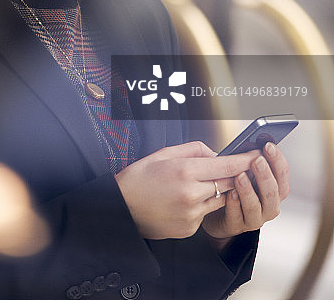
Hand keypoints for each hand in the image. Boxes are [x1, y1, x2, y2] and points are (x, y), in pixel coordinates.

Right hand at [114, 141, 260, 239]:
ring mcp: (191, 214)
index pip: (226, 166)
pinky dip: (201, 205)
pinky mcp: (189, 228)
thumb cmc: (140, 178)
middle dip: (234, 175)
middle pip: (228, 183)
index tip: (257, 154)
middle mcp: (191, 194)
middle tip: (237, 167)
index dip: (245, 159)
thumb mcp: (164, 154)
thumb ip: (194, 150)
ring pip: (219, 199)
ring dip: (215, 191)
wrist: (122, 208)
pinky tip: (182, 200)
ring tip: (196, 184)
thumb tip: (216, 154)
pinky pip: (205, 213)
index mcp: (185, 171)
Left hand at [202, 141, 289, 240]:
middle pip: (273, 193)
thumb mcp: (244, 171)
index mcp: (274, 190)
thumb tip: (251, 143)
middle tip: (257, 160)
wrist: (217, 211)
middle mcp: (268, 206)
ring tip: (240, 176)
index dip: (277, 160)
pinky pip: (237, 216)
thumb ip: (249, 161)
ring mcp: (254, 218)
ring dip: (249, 190)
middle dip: (265, 175)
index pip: (282, 176)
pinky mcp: (236, 226)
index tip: (268, 145)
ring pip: (255, 207)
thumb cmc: (234, 185)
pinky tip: (230, 193)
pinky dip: (234, 204)